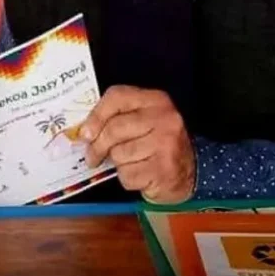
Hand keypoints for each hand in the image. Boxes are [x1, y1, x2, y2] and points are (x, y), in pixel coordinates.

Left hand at [81, 86, 195, 203]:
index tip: (85, 132)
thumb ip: (117, 117)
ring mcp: (166, 143)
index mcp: (155, 100)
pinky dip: (127, 178)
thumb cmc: (157, 143)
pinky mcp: (164, 169)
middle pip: (114, 128)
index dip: (96, 115)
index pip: (117, 97)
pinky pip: (128, 174)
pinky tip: (140, 173)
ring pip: (119, 154)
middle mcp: (164, 118)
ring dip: (117, 163)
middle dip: (98, 146)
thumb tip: (85, 131)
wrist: (189, 171)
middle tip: (92, 156)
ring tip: (129, 162)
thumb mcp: (142, 120)